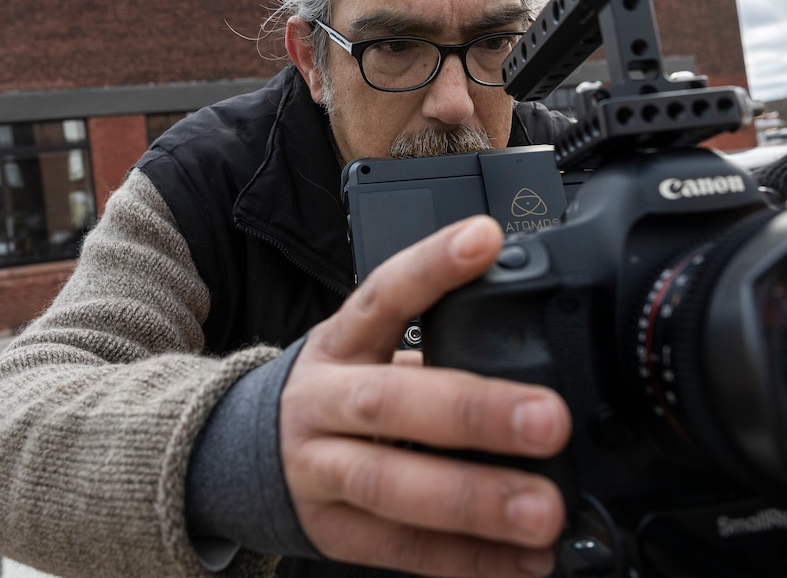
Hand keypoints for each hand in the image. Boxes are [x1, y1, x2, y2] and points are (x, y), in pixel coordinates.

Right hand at [280, 216, 570, 577]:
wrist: (238, 454)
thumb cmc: (336, 394)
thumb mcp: (365, 352)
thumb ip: (434, 345)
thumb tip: (538, 333)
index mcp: (340, 342)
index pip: (384, 292)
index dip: (432, 267)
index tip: (485, 239)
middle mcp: (322, 402)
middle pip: (390, 402)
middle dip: (474, 413)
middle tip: (548, 420)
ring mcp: (319, 471)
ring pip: (391, 485)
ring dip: (474, 500)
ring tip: (544, 512)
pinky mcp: (332, 534)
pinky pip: (403, 551)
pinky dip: (469, 559)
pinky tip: (525, 560)